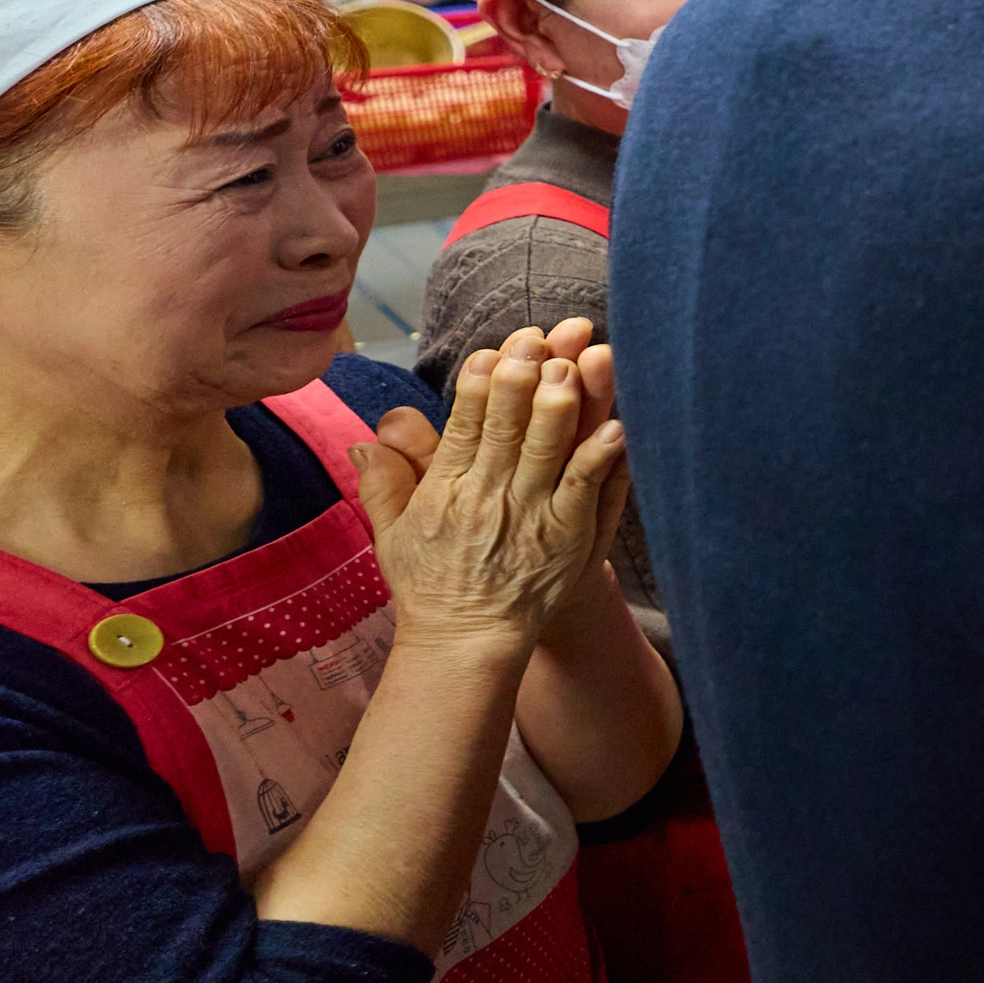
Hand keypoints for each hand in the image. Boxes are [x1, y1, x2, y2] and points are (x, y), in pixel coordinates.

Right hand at [350, 324, 626, 654]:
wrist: (466, 643)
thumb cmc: (432, 583)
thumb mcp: (393, 534)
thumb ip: (382, 482)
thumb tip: (366, 438)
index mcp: (446, 490)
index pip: (463, 426)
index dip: (480, 385)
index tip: (494, 350)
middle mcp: (489, 498)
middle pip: (508, 429)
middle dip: (523, 380)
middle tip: (538, 339)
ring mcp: (531, 517)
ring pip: (548, 452)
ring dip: (561, 407)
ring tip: (575, 365)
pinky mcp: (568, 538)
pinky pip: (586, 492)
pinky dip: (601, 460)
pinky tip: (617, 428)